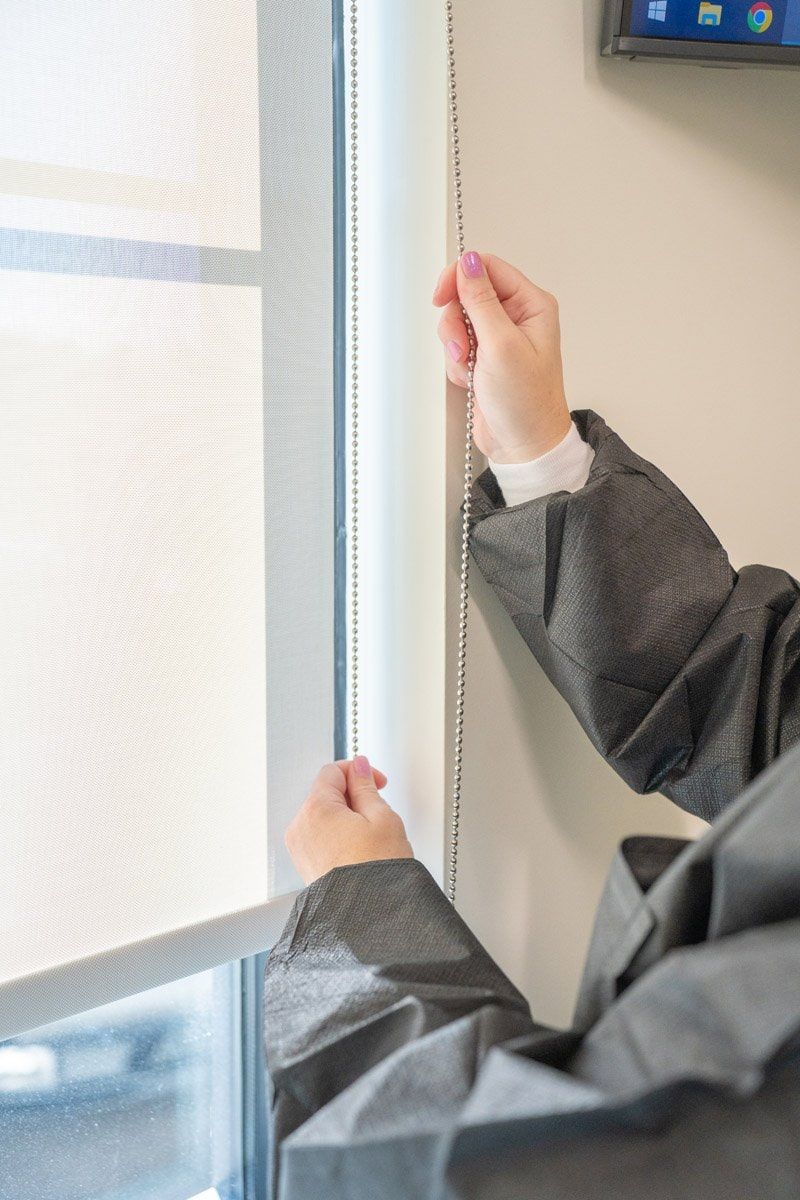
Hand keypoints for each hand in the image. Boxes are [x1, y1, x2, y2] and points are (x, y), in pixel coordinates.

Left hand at [285, 756, 413, 884]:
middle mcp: (300, 826)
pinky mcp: (305, 864)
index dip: (358, 772)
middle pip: (325, 793)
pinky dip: (338, 836)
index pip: (332, 771)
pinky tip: (359, 850)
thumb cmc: (376, 872)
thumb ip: (366, 787)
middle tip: (378, 810)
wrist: (370, 916)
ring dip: (346, 817)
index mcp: (315, 809)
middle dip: (352, 796)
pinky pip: (320, 837)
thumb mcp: (382, 817)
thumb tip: (359, 768)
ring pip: (323, 816)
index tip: (377, 781)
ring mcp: (300, 848)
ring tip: (370, 836)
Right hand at [433, 252, 570, 463]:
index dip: (460, 278)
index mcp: (531, 305)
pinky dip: (457, 363)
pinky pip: (457, 346)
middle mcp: (517, 317)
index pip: (488, 268)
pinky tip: (470, 379)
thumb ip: (481, 301)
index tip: (442, 297)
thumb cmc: (526, 402)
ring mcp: (499, 338)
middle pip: (468, 294)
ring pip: (458, 321)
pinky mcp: (485, 358)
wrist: (523, 446)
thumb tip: (468, 263)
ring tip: (469, 368)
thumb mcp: (501, 345)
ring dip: (456, 346)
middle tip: (464, 347)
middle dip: (457, 322)